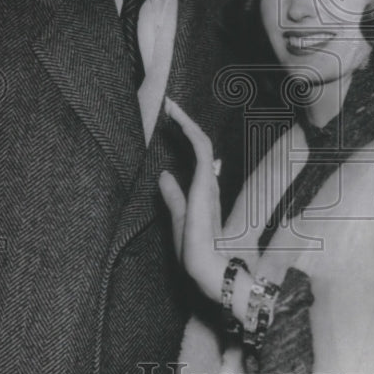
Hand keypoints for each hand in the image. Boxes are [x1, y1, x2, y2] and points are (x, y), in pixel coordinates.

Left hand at [158, 97, 225, 301]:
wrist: (205, 268)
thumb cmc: (195, 253)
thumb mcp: (179, 221)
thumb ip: (173, 198)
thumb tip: (164, 174)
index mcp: (204, 195)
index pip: (199, 160)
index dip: (187, 141)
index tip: (174, 124)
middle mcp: (209, 184)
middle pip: (200, 147)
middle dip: (186, 125)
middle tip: (171, 106)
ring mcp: (208, 182)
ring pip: (200, 142)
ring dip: (185, 122)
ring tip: (171, 105)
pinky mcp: (205, 182)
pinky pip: (200, 148)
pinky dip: (189, 130)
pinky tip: (177, 118)